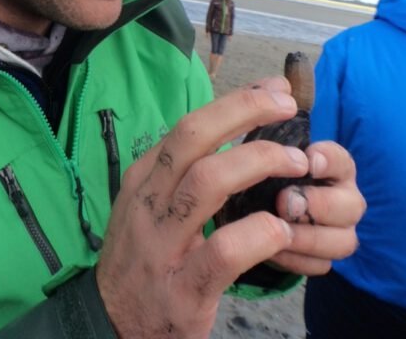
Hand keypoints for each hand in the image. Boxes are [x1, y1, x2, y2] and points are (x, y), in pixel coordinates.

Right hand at [96, 77, 308, 338]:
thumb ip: (186, 169)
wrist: (108, 323)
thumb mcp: (150, 205)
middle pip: (194, 137)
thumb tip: (238, 124)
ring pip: (208, 182)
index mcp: (144, 178)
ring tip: (297, 164)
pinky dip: (259, 233)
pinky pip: (224, 250)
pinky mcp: (182, 289)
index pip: (189, 124)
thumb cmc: (143, 256)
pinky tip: (281, 229)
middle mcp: (148, 202)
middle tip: (287, 107)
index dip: (236, 101)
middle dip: (245, 112)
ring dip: (259, 162)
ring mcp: (161, 245)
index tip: (274, 90)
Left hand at [271, 141, 364, 274]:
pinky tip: (272, 251)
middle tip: (285, 202)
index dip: (329, 160)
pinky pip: (321, 265)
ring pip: (343, 242)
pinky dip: (297, 260)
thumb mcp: (266, 164)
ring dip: (308, 237)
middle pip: (352, 206)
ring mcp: (339, 232)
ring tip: (277, 229)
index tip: (309, 161)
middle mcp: (344, 200)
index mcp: (334, 169)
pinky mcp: (323, 259)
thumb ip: (274, 158)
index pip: (342, 161)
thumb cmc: (263, 179)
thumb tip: (276, 156)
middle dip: (319, 204)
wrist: (247, 214)